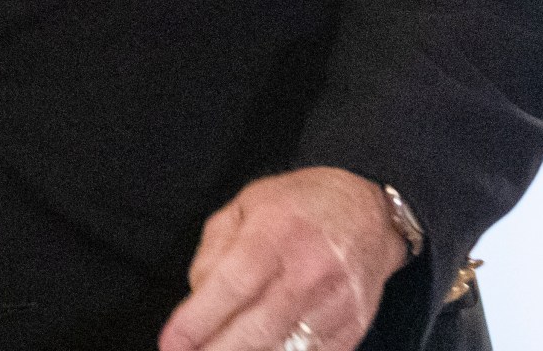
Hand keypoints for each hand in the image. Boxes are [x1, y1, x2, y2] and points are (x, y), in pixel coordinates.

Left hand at [157, 168, 408, 350]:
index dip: (198, 319)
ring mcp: (336, 304)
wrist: (370, 215)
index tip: (172, 343)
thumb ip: (213, 251)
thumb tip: (197, 298)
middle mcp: (311, 269)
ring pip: (283, 350)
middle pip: (258, 328)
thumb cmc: (299, 208)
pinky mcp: (352, 329)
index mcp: (277, 231)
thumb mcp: (245, 206)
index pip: (234, 284)